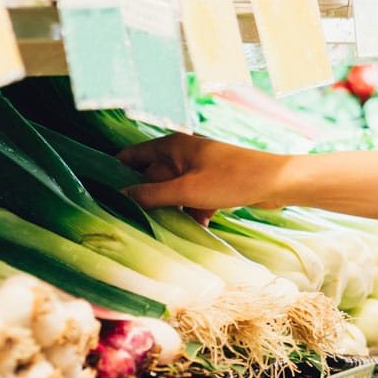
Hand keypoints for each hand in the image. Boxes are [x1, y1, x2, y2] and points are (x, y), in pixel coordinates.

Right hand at [117, 133, 290, 223]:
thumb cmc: (231, 179)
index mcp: (171, 146)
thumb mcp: (187, 190)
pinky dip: (194, 213)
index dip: (115, 173)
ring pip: (173, 192)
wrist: (276, 183)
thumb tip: (120, 197)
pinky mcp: (214, 185)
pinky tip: (197, 229)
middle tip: (128, 222)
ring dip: (171, 210)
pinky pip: (194, 200)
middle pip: (151, 178)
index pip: (131, 156)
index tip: (100, 194)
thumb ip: (152, 195)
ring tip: (161, 231)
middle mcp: (182, 154)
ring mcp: (199, 169)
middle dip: (144, 199)